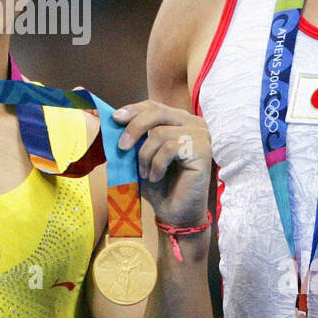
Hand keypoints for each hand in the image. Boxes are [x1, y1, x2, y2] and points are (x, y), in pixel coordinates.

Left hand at [111, 101, 210, 226]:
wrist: (175, 212)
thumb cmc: (159, 183)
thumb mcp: (141, 155)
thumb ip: (134, 136)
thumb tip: (114, 118)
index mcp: (180, 120)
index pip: (154, 106)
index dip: (133, 110)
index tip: (115, 118)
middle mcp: (194, 123)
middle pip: (157, 113)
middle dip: (134, 129)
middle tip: (122, 148)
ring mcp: (201, 135)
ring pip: (160, 133)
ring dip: (145, 156)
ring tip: (144, 173)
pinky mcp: (203, 150)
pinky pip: (170, 149)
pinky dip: (156, 165)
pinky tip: (155, 177)